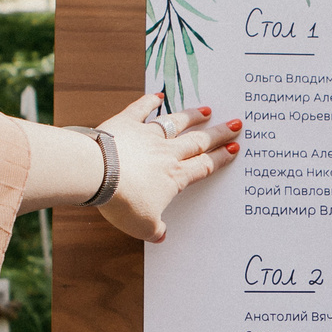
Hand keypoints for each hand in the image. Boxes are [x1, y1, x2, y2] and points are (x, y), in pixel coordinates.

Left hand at [99, 93, 241, 243]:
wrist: (97, 174)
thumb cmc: (122, 201)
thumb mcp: (142, 226)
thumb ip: (155, 230)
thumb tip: (161, 235)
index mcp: (175, 177)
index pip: (204, 167)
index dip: (221, 158)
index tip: (234, 149)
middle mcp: (166, 153)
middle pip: (198, 142)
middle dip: (218, 134)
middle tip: (235, 124)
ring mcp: (147, 136)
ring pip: (176, 123)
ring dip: (192, 116)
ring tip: (206, 110)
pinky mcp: (126, 123)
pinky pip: (141, 109)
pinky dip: (150, 101)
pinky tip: (158, 95)